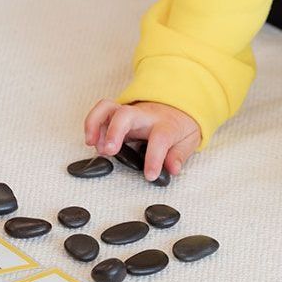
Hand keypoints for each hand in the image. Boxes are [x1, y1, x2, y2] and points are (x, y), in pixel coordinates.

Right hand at [83, 100, 201, 181]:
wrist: (178, 105)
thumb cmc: (179, 126)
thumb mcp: (189, 140)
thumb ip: (179, 155)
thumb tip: (172, 169)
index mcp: (166, 125)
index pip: (160, 138)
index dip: (154, 158)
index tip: (149, 175)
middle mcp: (145, 116)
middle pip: (126, 114)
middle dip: (114, 131)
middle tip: (108, 151)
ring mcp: (130, 112)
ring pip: (107, 107)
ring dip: (95, 123)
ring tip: (92, 144)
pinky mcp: (118, 112)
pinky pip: (101, 111)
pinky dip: (92, 124)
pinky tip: (93, 141)